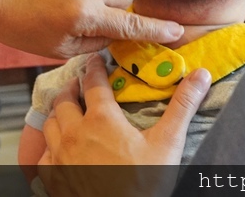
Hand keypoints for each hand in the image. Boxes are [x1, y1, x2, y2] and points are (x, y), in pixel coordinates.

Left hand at [38, 54, 211, 196]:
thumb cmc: (144, 183)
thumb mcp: (168, 142)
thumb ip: (182, 105)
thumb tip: (201, 75)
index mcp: (101, 119)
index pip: (93, 83)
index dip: (93, 68)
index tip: (94, 60)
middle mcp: (75, 132)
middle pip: (64, 100)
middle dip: (71, 87)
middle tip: (77, 83)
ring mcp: (60, 156)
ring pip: (50, 124)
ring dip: (58, 113)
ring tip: (66, 110)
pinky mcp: (53, 177)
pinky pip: (44, 154)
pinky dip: (50, 145)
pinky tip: (58, 148)